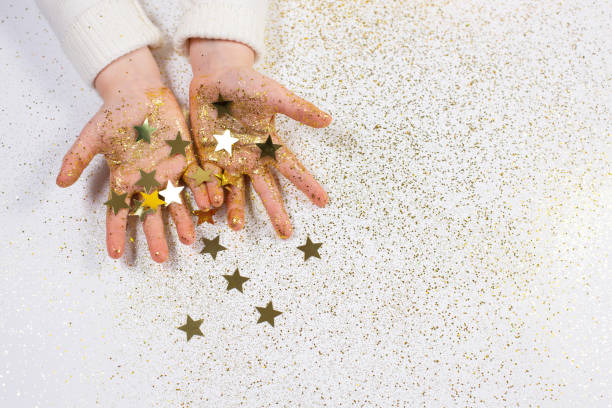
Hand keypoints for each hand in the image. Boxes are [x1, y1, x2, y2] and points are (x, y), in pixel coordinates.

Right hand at [57, 47, 209, 261]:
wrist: (138, 91)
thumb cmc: (114, 114)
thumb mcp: (91, 136)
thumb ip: (77, 158)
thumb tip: (59, 182)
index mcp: (124, 178)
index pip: (118, 212)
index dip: (116, 233)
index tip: (115, 254)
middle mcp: (147, 179)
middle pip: (152, 213)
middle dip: (155, 235)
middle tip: (161, 258)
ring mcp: (168, 169)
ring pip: (177, 200)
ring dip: (184, 219)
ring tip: (190, 239)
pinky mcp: (186, 155)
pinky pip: (196, 177)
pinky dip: (203, 190)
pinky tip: (209, 205)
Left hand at [188, 39, 331, 237]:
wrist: (215, 76)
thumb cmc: (247, 83)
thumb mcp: (274, 94)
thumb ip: (297, 108)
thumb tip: (327, 119)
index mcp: (269, 144)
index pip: (292, 168)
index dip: (307, 184)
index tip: (323, 202)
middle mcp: (251, 157)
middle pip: (265, 188)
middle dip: (275, 211)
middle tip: (286, 233)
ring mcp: (228, 159)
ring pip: (234, 190)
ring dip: (235, 208)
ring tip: (237, 228)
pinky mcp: (205, 155)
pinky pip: (207, 177)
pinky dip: (208, 191)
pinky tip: (210, 205)